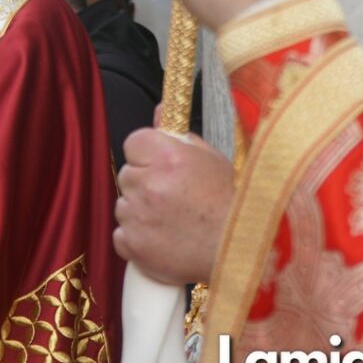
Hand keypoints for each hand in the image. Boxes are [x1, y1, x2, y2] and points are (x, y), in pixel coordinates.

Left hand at [113, 127, 233, 284]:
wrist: (241, 252)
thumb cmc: (230, 203)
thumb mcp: (211, 159)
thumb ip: (180, 135)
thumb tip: (159, 110)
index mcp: (166, 156)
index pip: (133, 142)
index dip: (146, 154)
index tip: (161, 166)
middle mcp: (148, 184)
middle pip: (128, 175)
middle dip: (144, 183)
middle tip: (173, 198)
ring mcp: (137, 217)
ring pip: (124, 206)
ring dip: (140, 212)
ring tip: (173, 222)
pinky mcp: (133, 246)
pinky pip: (122, 236)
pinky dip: (137, 239)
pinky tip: (163, 240)